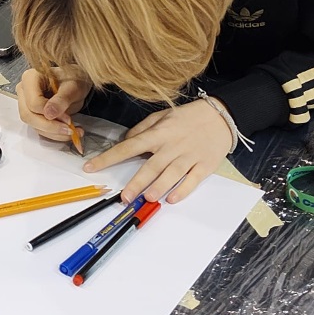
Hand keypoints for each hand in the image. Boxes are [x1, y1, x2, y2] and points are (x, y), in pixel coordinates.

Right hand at [16, 67, 87, 143]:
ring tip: (74, 131)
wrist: (76, 83)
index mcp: (30, 78)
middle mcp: (24, 91)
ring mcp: (27, 104)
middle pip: (29, 115)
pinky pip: (40, 129)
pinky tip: (70, 131)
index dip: (49, 114)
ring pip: (34, 125)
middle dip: (50, 127)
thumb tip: (49, 114)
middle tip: (69, 130)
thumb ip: (61, 99)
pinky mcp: (33, 115)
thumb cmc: (74, 79)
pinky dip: (55, 134)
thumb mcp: (73, 87)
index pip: (33, 102)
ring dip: (54, 133)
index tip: (67, 119)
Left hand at [84, 100, 232, 203]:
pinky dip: (182, 190)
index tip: (91, 167)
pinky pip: (191, 180)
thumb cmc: (189, 117)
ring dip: (158, 188)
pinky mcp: (204, 166)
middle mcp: (171, 146)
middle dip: (136, 183)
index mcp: (158, 134)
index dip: (108, 157)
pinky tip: (172, 199)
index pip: (128, 146)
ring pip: (171, 175)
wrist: (222, 115)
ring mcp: (188, 157)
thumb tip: (125, 140)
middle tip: (124, 197)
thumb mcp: (162, 115)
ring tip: (146, 198)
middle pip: (151, 167)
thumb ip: (142, 129)